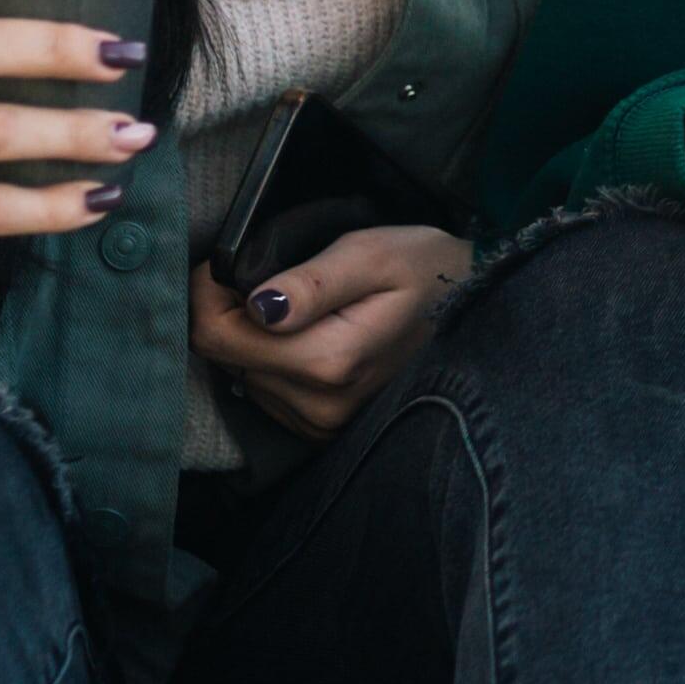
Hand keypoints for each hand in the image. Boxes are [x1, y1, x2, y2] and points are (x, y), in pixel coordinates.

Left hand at [190, 221, 476, 436]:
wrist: (476, 309)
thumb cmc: (427, 269)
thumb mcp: (373, 255)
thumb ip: (312, 281)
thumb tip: (258, 306)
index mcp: (326, 362)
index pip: (215, 336)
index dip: (208, 293)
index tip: (229, 264)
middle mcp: (319, 405)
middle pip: (226, 357)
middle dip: (234, 313)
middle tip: (275, 279)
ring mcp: (323, 423)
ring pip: (243, 375)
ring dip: (255, 339)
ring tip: (300, 307)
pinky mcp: (325, 428)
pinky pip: (267, 392)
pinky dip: (274, 361)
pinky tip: (309, 336)